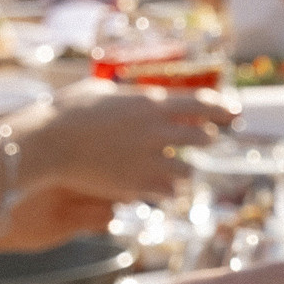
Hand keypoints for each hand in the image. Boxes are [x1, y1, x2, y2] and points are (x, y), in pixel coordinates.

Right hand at [23, 83, 235, 208]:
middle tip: (203, 139)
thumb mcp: (100, 91)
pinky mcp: (136, 185)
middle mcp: (156, 131)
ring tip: (174, 167)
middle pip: (201, 137)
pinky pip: (168, 192)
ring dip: (183, 168)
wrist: (49, 144)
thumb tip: (135, 94)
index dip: (222, 108)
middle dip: (203, 138)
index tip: (235, 113)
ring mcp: (148, 160)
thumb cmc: (67, 112)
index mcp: (150, 103)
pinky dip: (166, 189)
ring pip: (188, 170)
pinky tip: (157, 186)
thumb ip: (126, 95)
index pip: (201, 103)